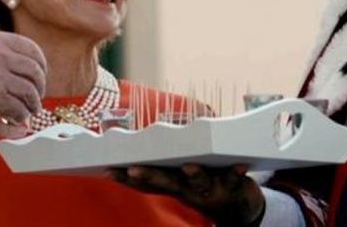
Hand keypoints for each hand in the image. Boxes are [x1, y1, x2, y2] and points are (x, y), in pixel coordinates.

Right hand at [0, 31, 46, 122]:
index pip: (31, 49)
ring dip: (32, 104)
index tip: (39, 75)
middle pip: (35, 71)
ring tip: (29, 111)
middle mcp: (1, 54)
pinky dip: (20, 115)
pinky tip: (16, 119)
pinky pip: (18, 108)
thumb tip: (16, 60)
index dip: (40, 65)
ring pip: (30, 92)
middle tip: (36, 97)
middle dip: (39, 86)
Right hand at [109, 164, 264, 225]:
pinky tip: (239, 165)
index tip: (107, 169)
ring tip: (189, 166)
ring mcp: (209, 188)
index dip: (125, 178)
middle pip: (165, 181)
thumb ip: (161, 164)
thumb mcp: (179, 177)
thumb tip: (132, 141)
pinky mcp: (232, 184)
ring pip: (199, 181)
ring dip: (194, 175)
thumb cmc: (202, 183)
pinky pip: (234, 178)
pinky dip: (236, 172)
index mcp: (172, 184)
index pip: (145, 181)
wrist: (238, 206)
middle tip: (132, 169)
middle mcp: (187, 189)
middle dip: (148, 175)